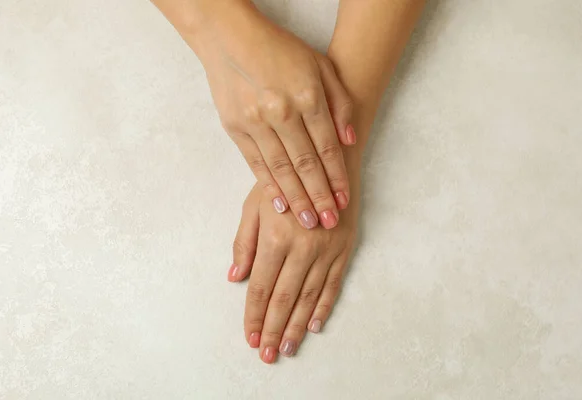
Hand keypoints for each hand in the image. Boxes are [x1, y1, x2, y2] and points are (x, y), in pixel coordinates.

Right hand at [196, 3, 354, 229]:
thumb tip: (350, 139)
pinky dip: (269, 186)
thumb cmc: (280, 50)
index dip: (337, 176)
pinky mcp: (236, 129)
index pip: (327, 146)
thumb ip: (339, 102)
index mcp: (307, 95)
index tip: (344, 200)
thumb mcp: (320, 66)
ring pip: (281, 169)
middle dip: (319, 196)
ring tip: (308, 222)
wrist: (231, 39)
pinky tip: (280, 205)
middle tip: (329, 223)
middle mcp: (282, 111)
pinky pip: (256, 164)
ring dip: (296, 198)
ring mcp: (256, 122)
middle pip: (306, 163)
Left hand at [228, 181, 358, 362]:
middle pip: (284, 298)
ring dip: (297, 325)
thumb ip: (244, 242)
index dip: (254, 315)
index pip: (261, 286)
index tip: (250, 337)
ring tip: (288, 348)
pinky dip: (323, 306)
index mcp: (276, 236)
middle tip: (267, 354)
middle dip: (274, 329)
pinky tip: (315, 324)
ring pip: (308, 296)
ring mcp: (326, 250)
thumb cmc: (286, 181)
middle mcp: (302, 247)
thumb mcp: (255, 205)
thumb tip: (234, 277)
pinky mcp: (344, 250)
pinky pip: (333, 284)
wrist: (330, 163)